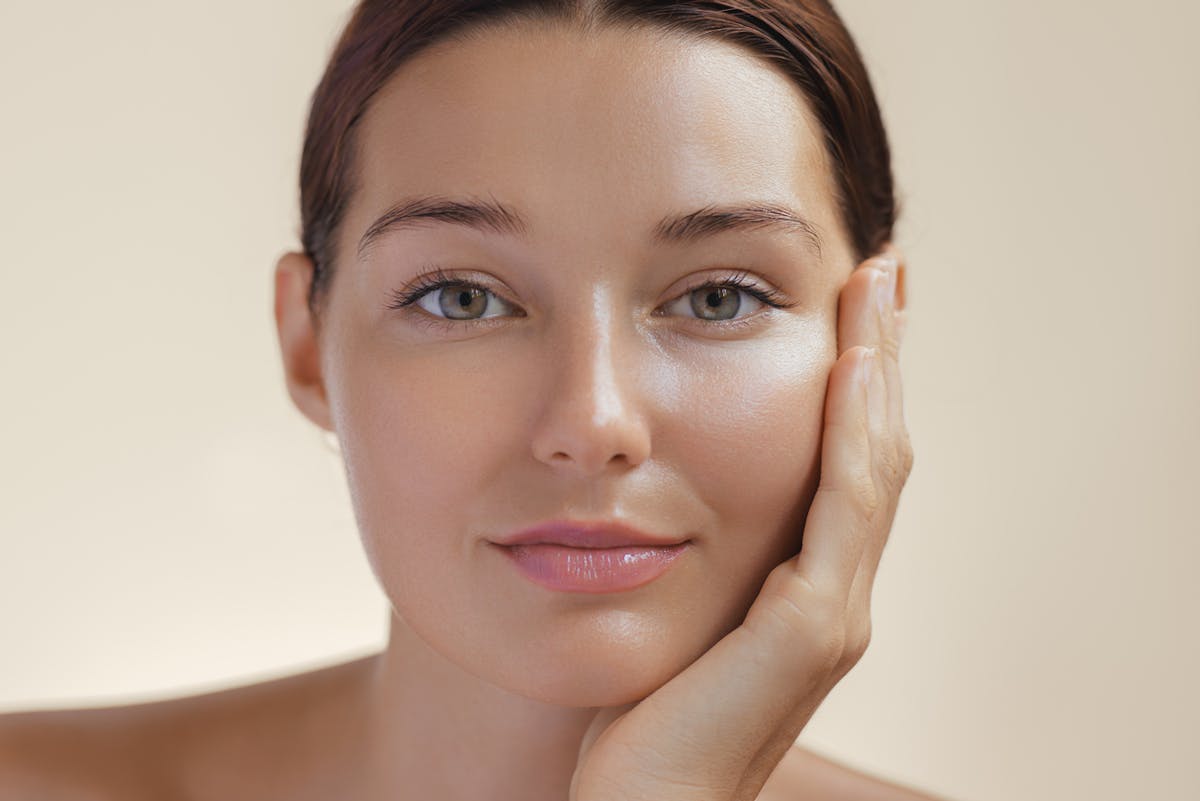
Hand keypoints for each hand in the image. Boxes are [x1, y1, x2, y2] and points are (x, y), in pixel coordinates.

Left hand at [569, 249, 912, 800]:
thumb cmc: (640, 720)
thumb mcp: (670, 613)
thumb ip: (691, 557)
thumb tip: (654, 490)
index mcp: (805, 587)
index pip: (845, 462)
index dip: (856, 381)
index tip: (851, 305)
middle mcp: (836, 594)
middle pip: (873, 450)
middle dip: (880, 355)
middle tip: (880, 270)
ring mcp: (834, 613)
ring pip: (871, 467)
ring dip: (877, 373)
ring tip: (873, 289)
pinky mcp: (809, 631)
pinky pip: (841, 510)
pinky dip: (851, 435)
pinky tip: (847, 368)